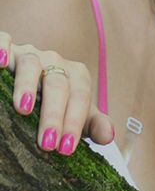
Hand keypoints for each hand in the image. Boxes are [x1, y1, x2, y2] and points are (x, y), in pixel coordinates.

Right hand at [0, 31, 113, 154]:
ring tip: (23, 109)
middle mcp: (54, 62)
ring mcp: (30, 54)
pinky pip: (5, 41)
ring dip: (27, 86)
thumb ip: (92, 124)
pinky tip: (0, 63)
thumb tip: (109, 136)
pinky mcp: (10, 50)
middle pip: (58, 83)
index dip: (74, 122)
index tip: (65, 149)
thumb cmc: (54, 103)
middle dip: (53, 114)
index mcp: (75, 75)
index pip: (80, 96)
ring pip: (31, 64)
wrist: (30, 84)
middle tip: (47, 143)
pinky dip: (2, 48)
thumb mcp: (75, 114)